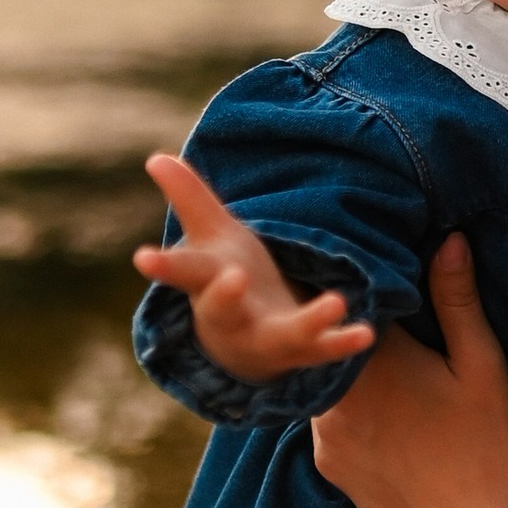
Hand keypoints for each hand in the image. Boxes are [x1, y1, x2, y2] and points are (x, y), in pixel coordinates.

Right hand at [135, 152, 376, 383]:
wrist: (249, 348)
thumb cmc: (227, 276)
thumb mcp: (211, 237)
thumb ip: (190, 198)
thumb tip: (157, 156)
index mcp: (207, 284)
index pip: (183, 272)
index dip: (163, 266)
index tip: (143, 258)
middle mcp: (233, 317)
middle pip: (222, 310)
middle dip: (224, 297)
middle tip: (233, 278)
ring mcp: (268, 338)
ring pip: (285, 335)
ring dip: (309, 321)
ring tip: (336, 302)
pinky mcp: (304, 350)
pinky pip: (324, 349)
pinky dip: (343, 341)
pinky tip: (365, 333)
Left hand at [310, 232, 507, 507]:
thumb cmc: (486, 449)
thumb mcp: (483, 368)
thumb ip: (458, 302)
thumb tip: (448, 240)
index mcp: (375, 357)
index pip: (350, 300)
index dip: (362, 282)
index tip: (373, 268)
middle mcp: (336, 391)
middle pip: (331, 341)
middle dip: (349, 325)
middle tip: (373, 312)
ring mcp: (324, 431)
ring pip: (328, 381)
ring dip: (349, 369)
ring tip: (381, 364)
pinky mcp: (328, 463)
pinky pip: (329, 420)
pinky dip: (350, 409)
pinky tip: (384, 414)